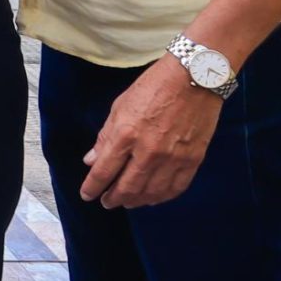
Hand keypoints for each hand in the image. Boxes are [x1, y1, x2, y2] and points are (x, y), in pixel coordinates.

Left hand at [80, 56, 223, 207]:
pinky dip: (162, 197)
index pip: (104, 171)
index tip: (87, 195)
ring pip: (151, 193)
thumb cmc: (153, 87)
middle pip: (127, 188)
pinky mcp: (193, 159)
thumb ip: (105, 137)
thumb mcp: (120, 107)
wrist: (193, 77)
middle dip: (113, 199)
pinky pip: (176, 188)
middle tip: (107, 202)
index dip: (93, 187)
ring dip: (136, 201)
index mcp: (126, 135)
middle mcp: (149, 151)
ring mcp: (173, 158)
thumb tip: (91, 161)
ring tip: (128, 202)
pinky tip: (153, 197)